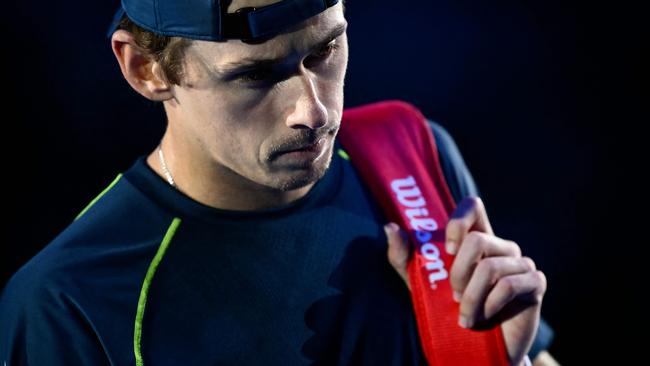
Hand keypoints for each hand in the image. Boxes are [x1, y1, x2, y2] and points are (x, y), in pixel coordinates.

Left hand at [384, 196, 546, 365]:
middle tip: (453, 297)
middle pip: (477, 240)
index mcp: (476, 238)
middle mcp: (500, 245)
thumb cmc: (448, 309)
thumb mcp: (420, 284)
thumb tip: (389, 227)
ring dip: (470, 298)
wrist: (478, 348)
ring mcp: (521, 262)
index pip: (473, 206)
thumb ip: (403, 257)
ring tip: (466, 317)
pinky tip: (483, 318)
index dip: (459, 220)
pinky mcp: (535, 282)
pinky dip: (488, 305)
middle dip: (458, 273)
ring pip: (490, 267)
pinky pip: (508, 285)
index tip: (448, 249)